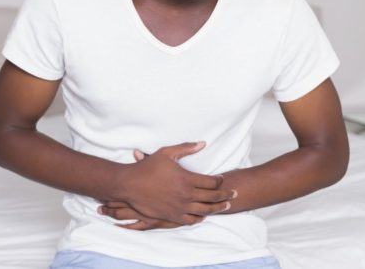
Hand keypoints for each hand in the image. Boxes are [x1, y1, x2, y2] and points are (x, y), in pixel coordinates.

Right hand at [105, 143, 236, 227]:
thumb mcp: (167, 152)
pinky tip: (203, 215)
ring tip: (225, 206)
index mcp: (186, 179)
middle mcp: (185, 195)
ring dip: (217, 208)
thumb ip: (187, 148)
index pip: (211, 182)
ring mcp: (179, 207)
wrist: (129, 185)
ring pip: (204, 211)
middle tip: (234, 194)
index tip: (222, 179)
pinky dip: (199, 218)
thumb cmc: (148, 167)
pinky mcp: (171, 216)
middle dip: (225, 195)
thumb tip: (203, 143)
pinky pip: (190, 221)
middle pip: (212, 198)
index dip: (220, 181)